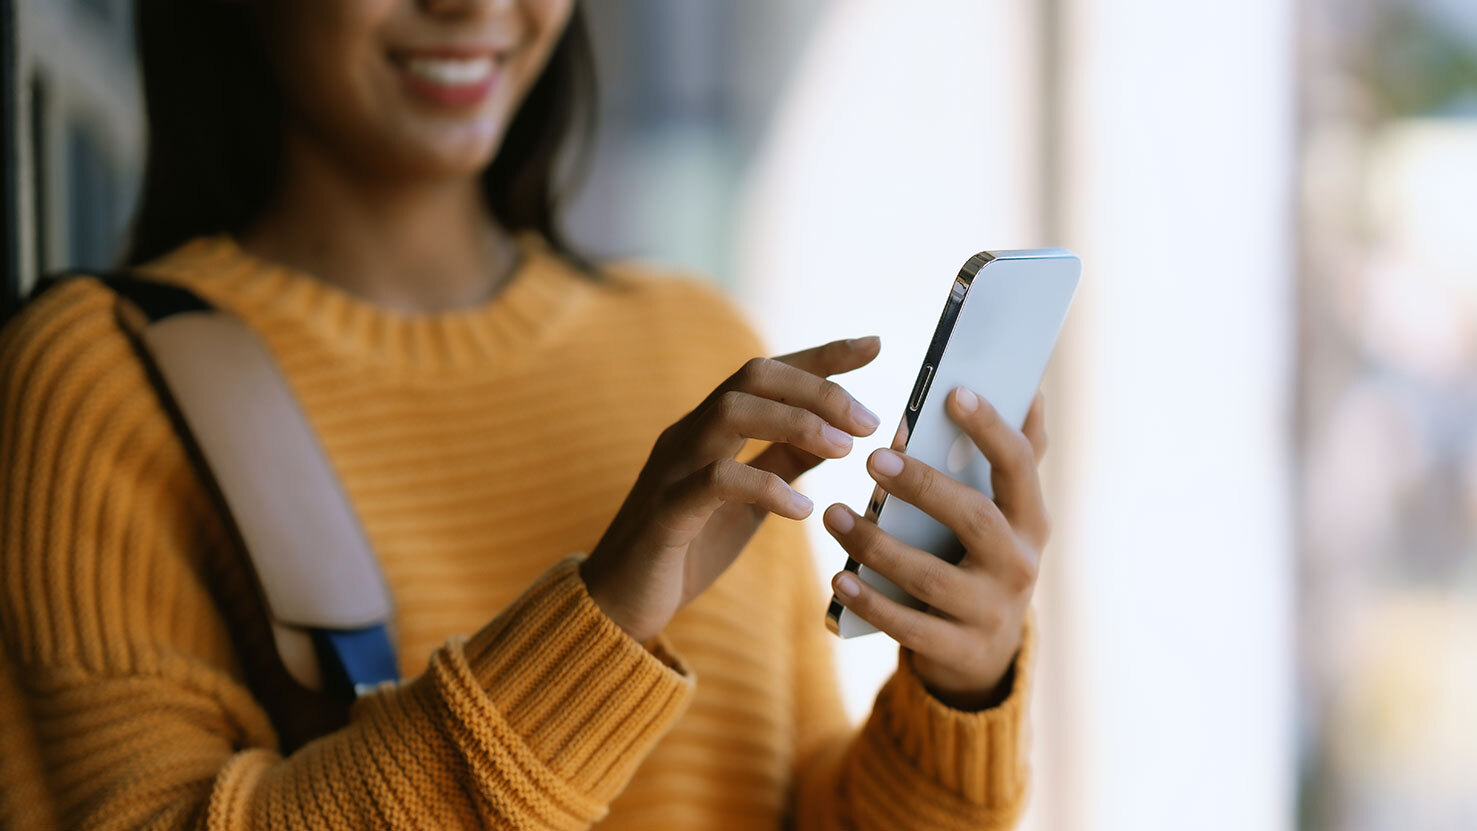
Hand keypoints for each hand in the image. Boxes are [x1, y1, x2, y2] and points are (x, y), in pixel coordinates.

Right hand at [581, 337, 881, 642]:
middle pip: (753, 377)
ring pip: (731, 413)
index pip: (770, 372)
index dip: (823, 355)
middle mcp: (690, 434)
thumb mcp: (750, 500)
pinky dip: (765, 487)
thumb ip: (784, 460)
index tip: (874, 344)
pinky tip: (803, 508)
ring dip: (797, 422)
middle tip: (868, 420)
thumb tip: (836, 431)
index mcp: (711, 427)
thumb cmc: (689, 547)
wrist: (621, 603)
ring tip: (844, 449)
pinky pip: (716, 481)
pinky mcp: (665, 511)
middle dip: (817, 388)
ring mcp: (673, 468)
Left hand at [824, 387, 1049, 709]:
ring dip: (877, 544)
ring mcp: (992, 612)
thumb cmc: (982, 558)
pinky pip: (910, 626)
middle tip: (872, 459)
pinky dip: (871, 601)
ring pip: (931, 576)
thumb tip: (1027, 386)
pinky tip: (840, 577)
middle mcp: (1020, 564)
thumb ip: (1009, 456)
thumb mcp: (1003, 512)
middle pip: (975, 519)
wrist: (984, 655)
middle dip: (923, 486)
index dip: (990, 428)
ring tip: (833, 514)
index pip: (1018, 465)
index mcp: (1031, 519)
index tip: (952, 393)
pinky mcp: (960, 650)